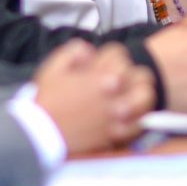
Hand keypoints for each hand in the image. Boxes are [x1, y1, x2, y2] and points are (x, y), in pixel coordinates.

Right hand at [34, 40, 153, 153]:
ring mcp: (116, 116)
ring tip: (132, 96)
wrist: (40, 133)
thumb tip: (90, 52)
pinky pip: (139, 124)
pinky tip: (129, 116)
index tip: (106, 63)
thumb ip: (75, 50)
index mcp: (101, 76)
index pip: (121, 55)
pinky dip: (138, 118)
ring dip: (141, 94)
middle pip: (142, 75)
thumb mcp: (54, 66)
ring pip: (146, 99)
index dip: (113, 56)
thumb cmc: (46, 100)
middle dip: (133, 73)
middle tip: (125, 78)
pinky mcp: (115, 135)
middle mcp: (113, 95)